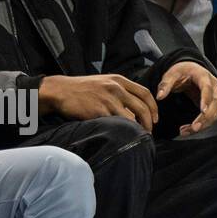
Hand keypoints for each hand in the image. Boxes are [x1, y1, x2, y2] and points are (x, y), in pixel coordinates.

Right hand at [37, 74, 157, 130]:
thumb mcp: (103, 82)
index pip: (145, 93)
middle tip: (149, 132)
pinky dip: (122, 130)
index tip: (155, 119)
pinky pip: (116, 123)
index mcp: (119, 80)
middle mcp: (116, 88)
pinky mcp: (99, 111)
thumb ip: (119, 89)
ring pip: (131, 118)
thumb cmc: (82, 88)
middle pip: (142, 107)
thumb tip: (134, 105)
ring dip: (137, 129)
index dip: (154, 108)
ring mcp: (108, 99)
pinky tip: (122, 135)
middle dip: (149, 122)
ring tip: (137, 137)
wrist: (61, 91)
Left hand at [156, 61, 216, 135]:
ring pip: (215, 112)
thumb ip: (165, 85)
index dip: (206, 99)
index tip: (203, 111)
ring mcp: (216, 96)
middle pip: (215, 103)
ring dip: (203, 124)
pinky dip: (202, 125)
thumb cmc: (181, 72)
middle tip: (194, 127)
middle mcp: (214, 86)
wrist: (189, 71)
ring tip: (186, 131)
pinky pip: (211, 117)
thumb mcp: (171, 75)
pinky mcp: (213, 105)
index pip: (207, 88)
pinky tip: (188, 129)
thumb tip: (159, 96)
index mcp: (203, 75)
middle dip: (206, 117)